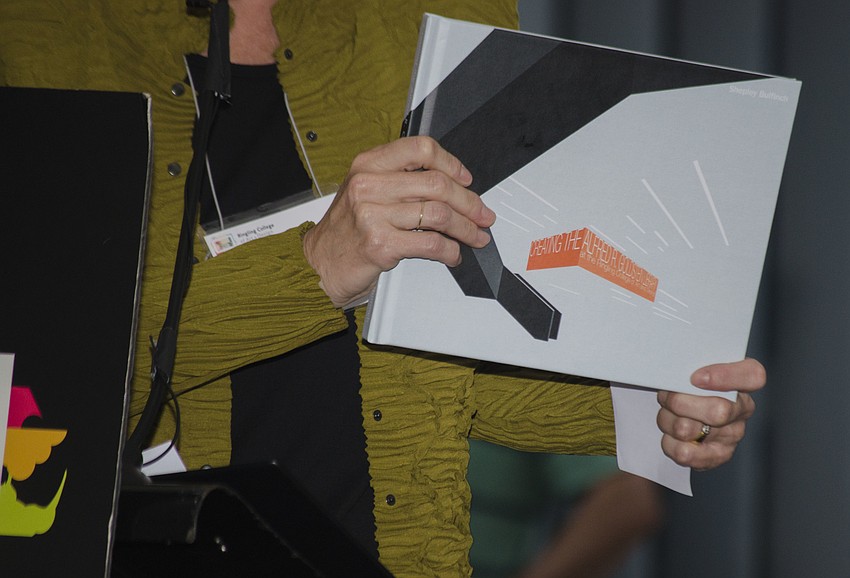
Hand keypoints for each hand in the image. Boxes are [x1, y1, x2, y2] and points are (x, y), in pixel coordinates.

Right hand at [303, 136, 494, 306]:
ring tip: (475, 236)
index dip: (451, 163)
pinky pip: (430, 244)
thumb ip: (399, 180)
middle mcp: (369, 185)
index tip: (466, 179)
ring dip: (466, 228)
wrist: (319, 263)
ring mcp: (373, 215)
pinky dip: (450, 251)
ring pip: (438, 215)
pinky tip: (453, 254)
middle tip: (483, 214)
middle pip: (437, 184)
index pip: (420, 149)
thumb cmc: (346, 230)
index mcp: (368, 165)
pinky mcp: (380, 245)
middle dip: (469, 202)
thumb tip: (450, 185)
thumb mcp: (365, 191)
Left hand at [656, 358, 765, 469]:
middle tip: (667, 396)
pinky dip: (669, 442)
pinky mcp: (716, 456)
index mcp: (743, 380)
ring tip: (668, 414)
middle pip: (718, 411)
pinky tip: (672, 434)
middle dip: (679, 403)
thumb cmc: (689, 385)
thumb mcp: (693, 367)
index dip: (725, 376)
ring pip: (689, 430)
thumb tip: (676, 371)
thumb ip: (692, 364)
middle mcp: (742, 409)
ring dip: (668, 420)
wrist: (684, 411)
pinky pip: (684, 452)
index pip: (753, 375)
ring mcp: (732, 435)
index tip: (696, 378)